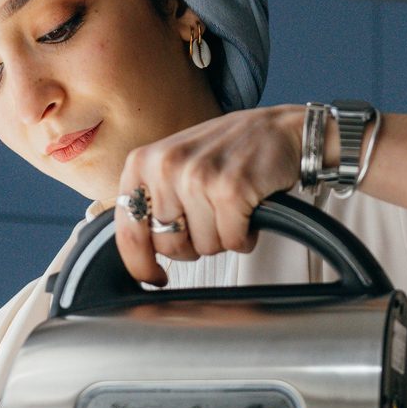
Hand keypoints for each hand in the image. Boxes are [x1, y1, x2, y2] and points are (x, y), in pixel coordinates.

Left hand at [112, 104, 305, 286]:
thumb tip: (137, 253)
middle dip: (194, 246)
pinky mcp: (231, 190)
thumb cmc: (228, 151)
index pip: (128, 232)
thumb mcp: (174, 165)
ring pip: (205, 247)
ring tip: (232, 209)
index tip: (153, 277)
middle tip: (210, 221)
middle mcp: (165, 166)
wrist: (278, 130)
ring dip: (224, 238)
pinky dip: (246, 236)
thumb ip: (151, 201)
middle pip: (169, 248)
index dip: (140, 265)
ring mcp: (198, 177)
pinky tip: (249, 212)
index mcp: (143, 162)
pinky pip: (234, 242)